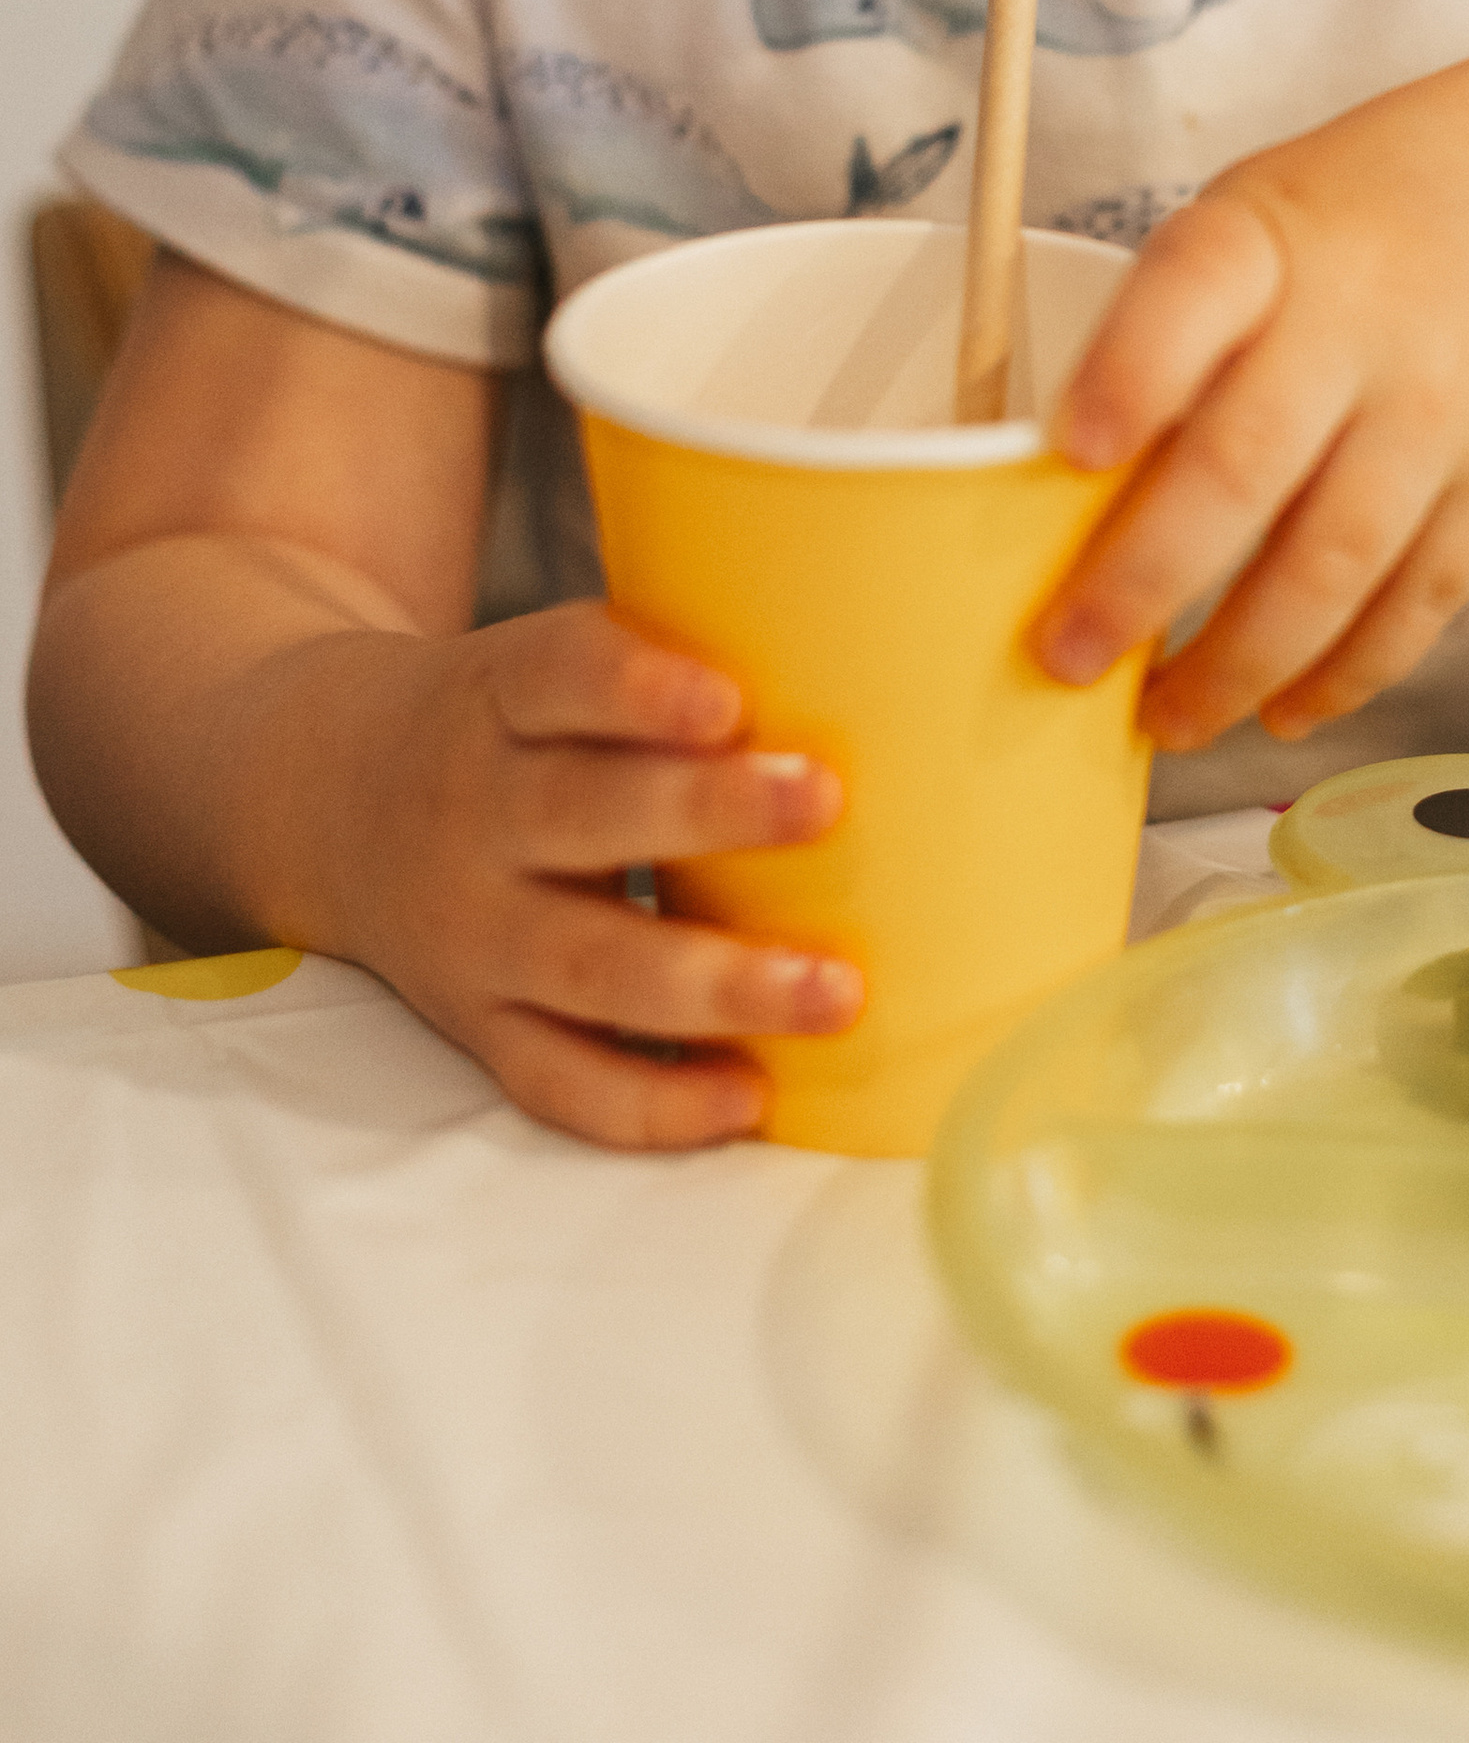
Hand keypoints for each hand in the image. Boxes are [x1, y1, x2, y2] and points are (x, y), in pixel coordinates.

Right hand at [330, 600, 858, 1149]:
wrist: (325, 793)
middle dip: (705, 813)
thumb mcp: (544, 657)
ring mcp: (470, 933)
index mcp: (496, 697)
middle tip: (825, 803)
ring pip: (586, 964)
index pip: (557, 676)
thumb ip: (662, 659)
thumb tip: (863, 648)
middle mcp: (474, 813)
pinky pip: (560, 1079)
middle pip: (579, 815)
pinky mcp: (476, 1024)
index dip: (639, 688)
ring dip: (715, 981)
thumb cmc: (508, 716)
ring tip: (833, 990)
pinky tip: (748, 1096)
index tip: (729, 699)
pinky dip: (652, 1101)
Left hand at [1035, 50, 1468, 750]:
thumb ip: (1174, 326)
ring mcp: (1440, 407)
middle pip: (1247, 462)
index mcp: (1270, 234)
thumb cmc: (1368, 214)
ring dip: (1238, 663)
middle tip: (1066, 656)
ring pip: (1333, 562)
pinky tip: (1283, 710)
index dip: (1132, 371)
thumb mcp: (1259, 213)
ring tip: (1164, 719)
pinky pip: (1421, 598)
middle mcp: (1360, 320)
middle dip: (1146, 579)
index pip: (1193, 291)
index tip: (1072, 451)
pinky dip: (1347, 674)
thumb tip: (1050, 487)